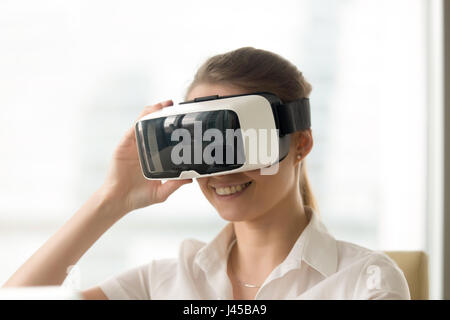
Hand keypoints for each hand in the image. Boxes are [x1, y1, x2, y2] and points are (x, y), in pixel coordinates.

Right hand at [100, 100, 191, 215]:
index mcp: (154, 157)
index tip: (184, 120)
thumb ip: (175, 184)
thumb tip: (191, 178)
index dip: (172, 128)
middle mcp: (145, 149)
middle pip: (154, 126)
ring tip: (163, 104)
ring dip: (152, 112)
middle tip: (174, 105)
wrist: (119, 201)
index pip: (164, 138)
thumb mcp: (162, 192)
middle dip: (163, 114)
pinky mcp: (124, 145)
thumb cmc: (139, 197)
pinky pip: (133, 129)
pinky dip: (141, 120)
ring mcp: (134, 146)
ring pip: (143, 124)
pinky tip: (148, 114)